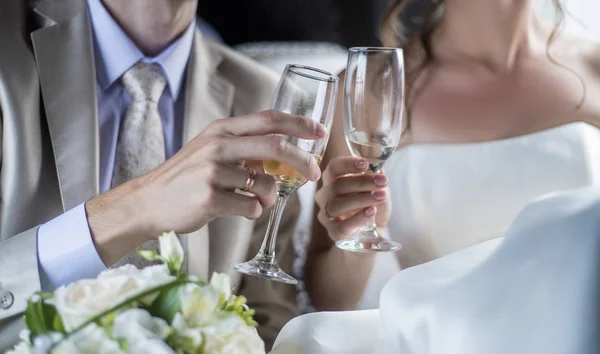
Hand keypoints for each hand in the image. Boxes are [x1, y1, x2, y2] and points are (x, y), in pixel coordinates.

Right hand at [87, 110, 325, 263]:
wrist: (149, 202)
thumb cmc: (186, 178)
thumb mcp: (211, 150)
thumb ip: (243, 147)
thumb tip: (284, 155)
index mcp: (221, 130)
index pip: (269, 119)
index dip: (299, 124)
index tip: (319, 132)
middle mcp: (218, 146)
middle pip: (276, 146)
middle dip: (302, 160)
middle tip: (314, 173)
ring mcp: (213, 172)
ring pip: (267, 185)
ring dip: (272, 197)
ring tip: (257, 201)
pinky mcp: (211, 199)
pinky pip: (252, 208)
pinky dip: (255, 212)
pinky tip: (238, 210)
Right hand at [315, 156, 390, 241]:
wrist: (373, 231)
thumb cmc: (371, 204)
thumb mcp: (377, 189)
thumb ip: (377, 179)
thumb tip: (379, 170)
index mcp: (332, 180)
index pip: (333, 168)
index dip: (347, 164)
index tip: (365, 163)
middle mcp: (325, 195)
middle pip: (337, 186)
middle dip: (361, 182)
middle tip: (382, 181)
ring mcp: (326, 215)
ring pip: (337, 205)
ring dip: (361, 199)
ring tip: (380, 197)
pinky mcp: (333, 232)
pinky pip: (342, 226)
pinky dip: (357, 218)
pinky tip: (371, 212)